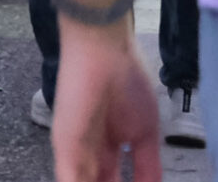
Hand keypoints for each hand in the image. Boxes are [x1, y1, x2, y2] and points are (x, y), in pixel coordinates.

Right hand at [52, 7, 161, 180]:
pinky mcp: (148, 131)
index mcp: (75, 150)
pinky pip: (150, 165)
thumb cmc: (76, 93)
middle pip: (105, 181)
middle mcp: (98, 148)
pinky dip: (151, 181)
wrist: (102, 49)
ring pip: (128, 179)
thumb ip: (71, 175)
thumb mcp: (67, 141)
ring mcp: (123, 139)